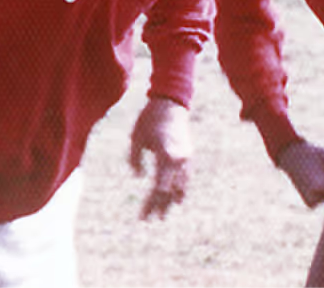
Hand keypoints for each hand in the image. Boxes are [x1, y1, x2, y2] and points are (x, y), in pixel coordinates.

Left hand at [129, 98, 191, 219]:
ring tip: (164, 213)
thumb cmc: (149, 119)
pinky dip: (180, 189)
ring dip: (172, 200)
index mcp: (166, 156)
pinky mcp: (188, 154)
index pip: (159, 189)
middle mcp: (180, 159)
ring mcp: (186, 157)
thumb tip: (139, 176)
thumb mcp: (136, 139)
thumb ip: (135, 160)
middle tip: (152, 220)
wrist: (171, 103)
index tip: (143, 217)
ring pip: (181, 185)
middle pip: (171, 191)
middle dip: (160, 206)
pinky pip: (185, 177)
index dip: (151, 205)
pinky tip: (175, 198)